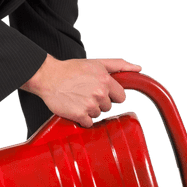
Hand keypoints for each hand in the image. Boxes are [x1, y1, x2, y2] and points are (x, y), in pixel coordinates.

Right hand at [20, 55, 142, 127]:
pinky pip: (88, 123)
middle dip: (99, 102)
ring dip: (89, 110)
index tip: (100, 92)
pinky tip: (74, 107)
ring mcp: (90, 105)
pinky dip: (82, 118)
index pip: (121, 97)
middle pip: (108, 107)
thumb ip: (119, 65)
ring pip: (98, 115)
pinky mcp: (79, 115)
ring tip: (78, 99)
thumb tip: (138, 68)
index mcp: (106, 80)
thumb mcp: (96, 63)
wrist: (48, 77)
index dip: (111, 95)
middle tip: (85, 93)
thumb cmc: (71, 70)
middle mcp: (99, 93)